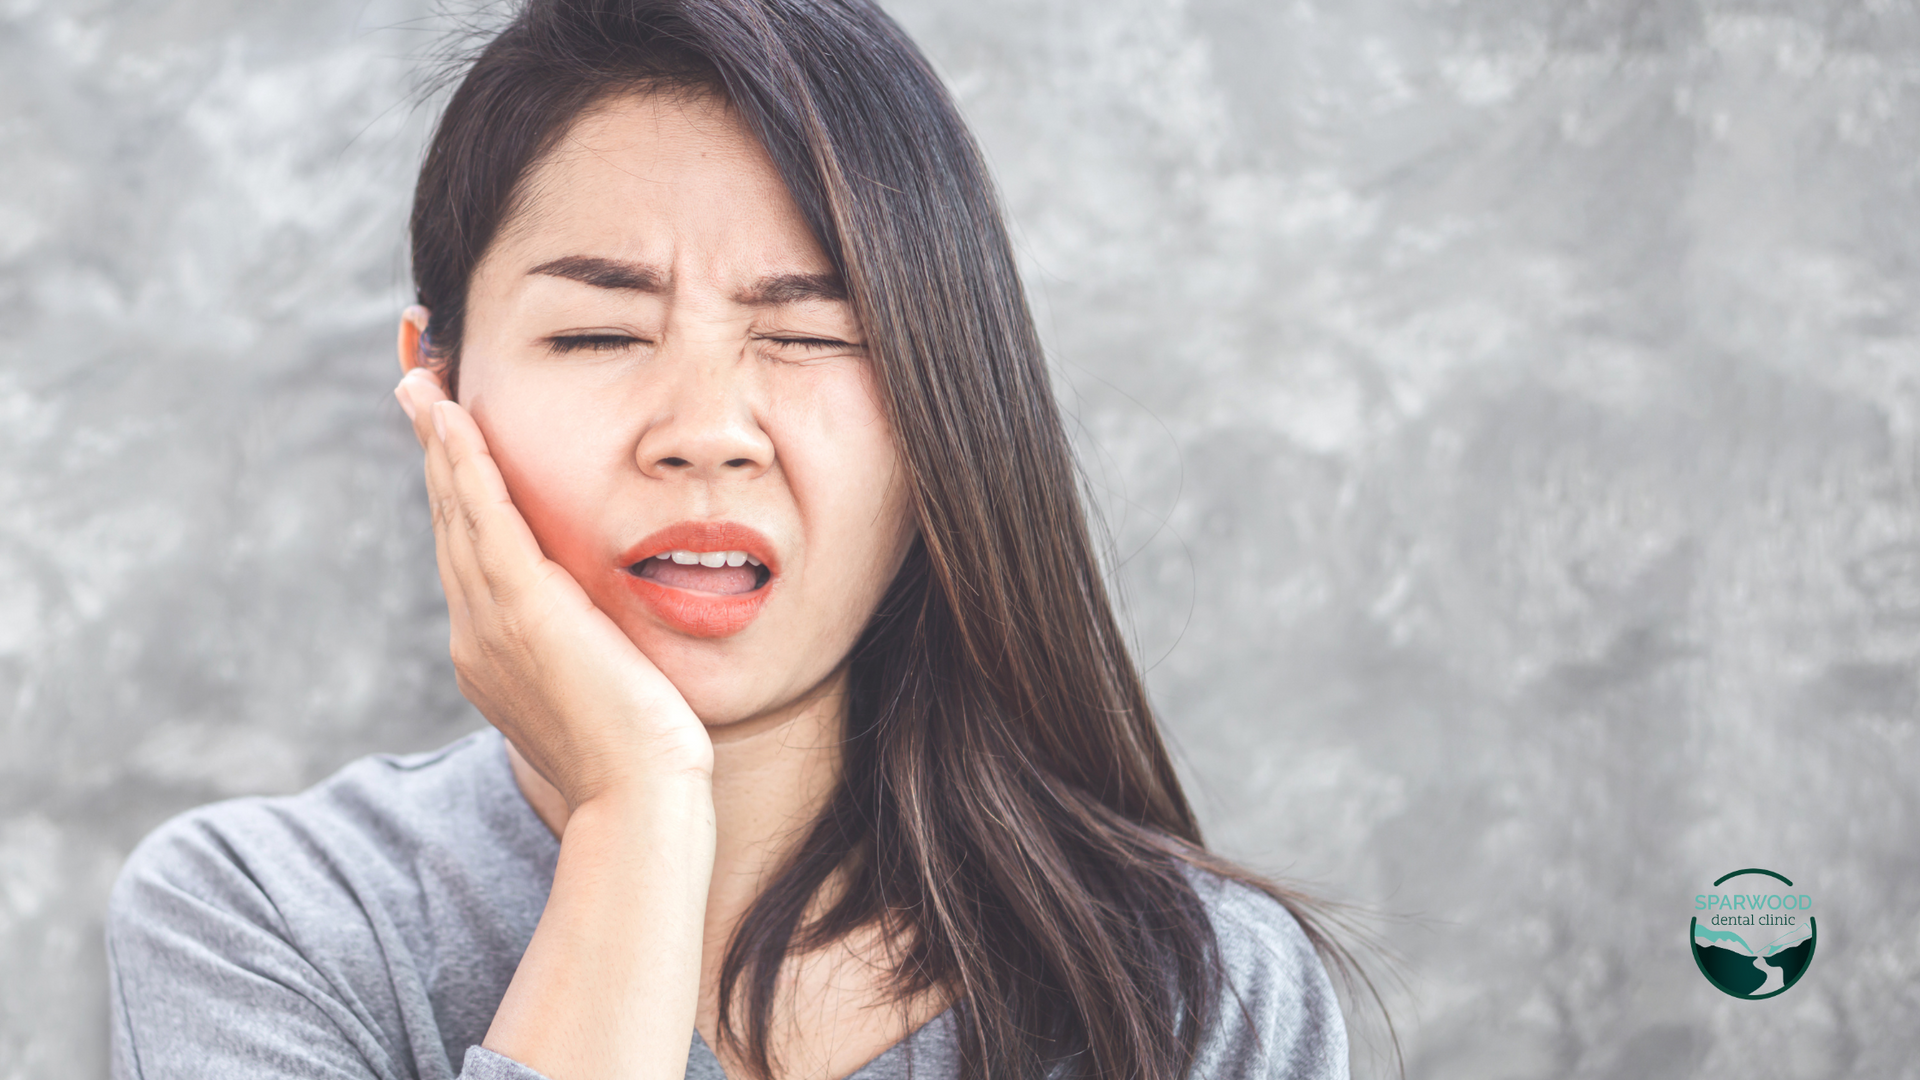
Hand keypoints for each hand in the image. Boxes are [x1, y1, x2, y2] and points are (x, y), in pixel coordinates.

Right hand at [395, 367, 713, 805]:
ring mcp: (492, 622)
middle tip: (416, 390)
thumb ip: (582, 649)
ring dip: (441, 443)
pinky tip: (456, 419)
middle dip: (434, 454)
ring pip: (457, 513)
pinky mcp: (523, 610)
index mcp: (492, 653)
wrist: (638, 796)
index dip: (455, 493)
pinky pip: (485, 521)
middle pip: (449, 523)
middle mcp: (476, 634)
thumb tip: (595, 627)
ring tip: (424, 385)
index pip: (469, 554)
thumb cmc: (639, 755)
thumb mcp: (599, 689)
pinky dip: (467, 466)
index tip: (448, 441)